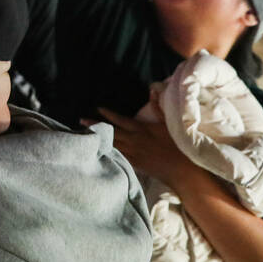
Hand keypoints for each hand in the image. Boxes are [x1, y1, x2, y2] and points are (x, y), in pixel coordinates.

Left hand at [86, 97, 203, 190]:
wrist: (182, 170)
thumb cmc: (177, 146)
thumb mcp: (168, 124)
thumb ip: (158, 108)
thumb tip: (152, 91)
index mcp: (141, 129)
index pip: (120, 120)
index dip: (108, 114)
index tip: (97, 108)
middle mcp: (134, 140)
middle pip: (110, 132)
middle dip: (95, 126)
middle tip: (81, 121)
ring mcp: (132, 153)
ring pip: (111, 144)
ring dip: (97, 139)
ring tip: (84, 134)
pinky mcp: (133, 164)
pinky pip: (117, 156)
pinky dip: (107, 152)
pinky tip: (97, 150)